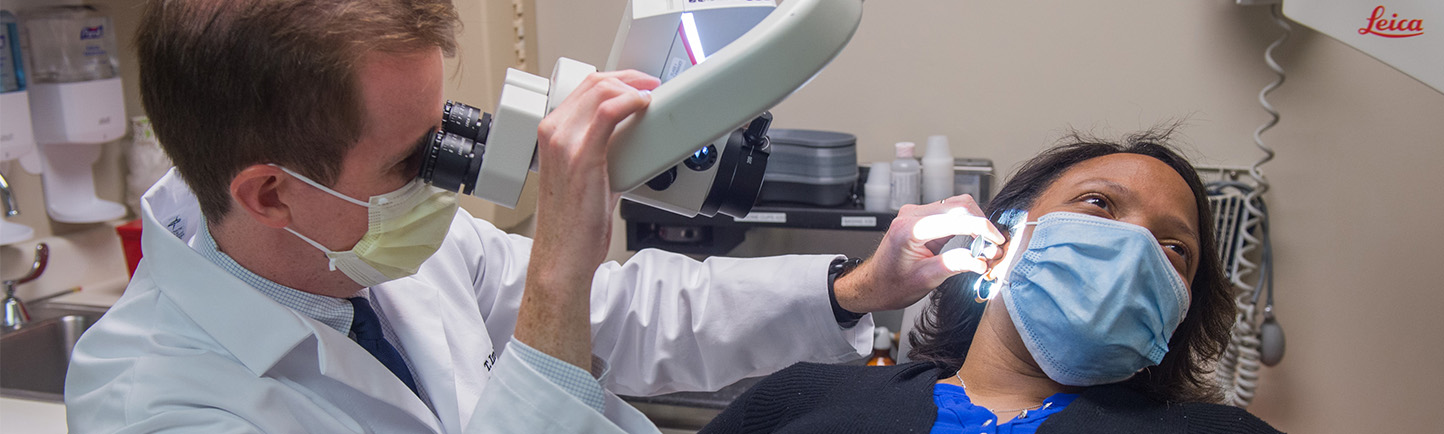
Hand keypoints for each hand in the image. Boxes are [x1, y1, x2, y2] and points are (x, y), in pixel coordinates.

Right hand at [517, 70, 659, 368]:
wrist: (562, 256)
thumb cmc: (572, 225)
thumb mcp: (585, 177)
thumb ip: (602, 154)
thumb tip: (630, 142)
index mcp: (550, 134)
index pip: (584, 87)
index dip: (617, 79)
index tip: (639, 84)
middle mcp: (553, 133)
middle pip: (595, 82)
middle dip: (630, 78)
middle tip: (652, 86)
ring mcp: (564, 143)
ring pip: (602, 91)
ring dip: (634, 88)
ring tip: (652, 96)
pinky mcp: (582, 157)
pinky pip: (609, 112)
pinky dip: (631, 102)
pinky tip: (645, 107)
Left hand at [834, 195, 1004, 312]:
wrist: (873, 284)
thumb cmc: (891, 284)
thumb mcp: (926, 279)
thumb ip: (954, 265)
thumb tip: (981, 260)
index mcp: (910, 228)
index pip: (956, 218)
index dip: (982, 228)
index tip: (997, 241)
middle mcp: (912, 214)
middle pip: (960, 205)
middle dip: (982, 223)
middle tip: (994, 246)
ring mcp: (916, 213)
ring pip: (957, 206)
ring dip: (976, 222)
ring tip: (985, 245)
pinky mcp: (921, 217)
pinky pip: (950, 212)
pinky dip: (966, 223)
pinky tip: (974, 240)